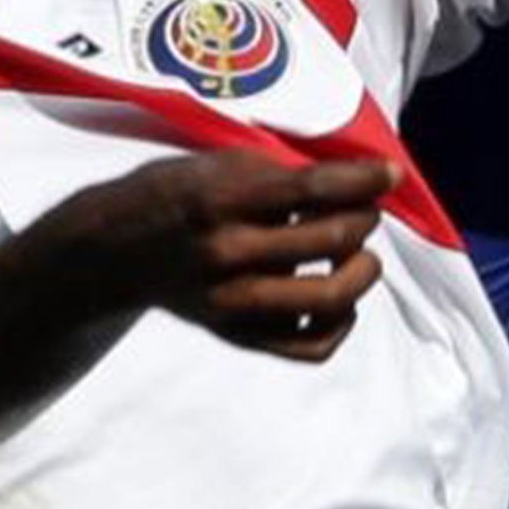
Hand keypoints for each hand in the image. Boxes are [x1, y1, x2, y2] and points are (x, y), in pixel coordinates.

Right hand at [112, 150, 395, 361]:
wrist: (116, 252)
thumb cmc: (174, 193)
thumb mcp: (217, 162)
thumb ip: (279, 173)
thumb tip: (351, 181)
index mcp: (222, 199)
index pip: (312, 189)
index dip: (363, 179)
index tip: (392, 173)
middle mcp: (229, 254)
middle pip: (330, 240)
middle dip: (365, 218)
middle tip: (367, 209)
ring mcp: (235, 303)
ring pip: (330, 298)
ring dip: (362, 270)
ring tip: (359, 254)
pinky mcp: (240, 335)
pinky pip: (314, 345)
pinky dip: (341, 322)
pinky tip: (337, 297)